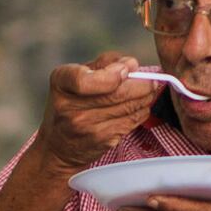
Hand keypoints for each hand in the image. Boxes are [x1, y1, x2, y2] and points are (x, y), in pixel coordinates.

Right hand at [34, 54, 160, 171]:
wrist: (58, 146)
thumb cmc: (71, 103)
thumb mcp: (76, 76)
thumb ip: (103, 64)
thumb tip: (132, 64)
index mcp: (62, 83)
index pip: (84, 80)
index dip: (112, 74)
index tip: (127, 69)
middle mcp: (70, 107)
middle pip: (116, 93)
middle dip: (141, 84)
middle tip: (152, 80)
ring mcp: (86, 126)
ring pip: (128, 107)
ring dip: (146, 97)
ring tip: (150, 90)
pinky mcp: (101, 140)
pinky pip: (131, 121)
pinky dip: (142, 111)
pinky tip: (142, 106)